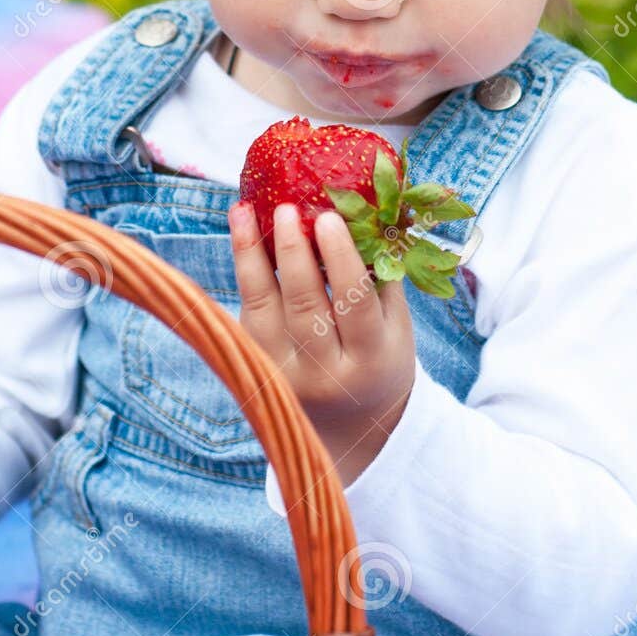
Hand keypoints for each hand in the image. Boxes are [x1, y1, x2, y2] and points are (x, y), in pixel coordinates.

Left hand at [228, 200, 416, 484]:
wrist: (349, 428)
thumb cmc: (379, 362)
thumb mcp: (395, 329)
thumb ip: (381, 278)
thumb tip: (364, 212)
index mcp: (370, 362)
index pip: (354, 305)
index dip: (340, 260)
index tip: (329, 217)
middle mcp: (323, 373)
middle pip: (303, 306)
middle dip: (292, 253)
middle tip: (286, 208)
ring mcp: (284, 375)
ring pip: (261, 309)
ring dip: (250, 256)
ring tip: (244, 211)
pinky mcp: (256, 369)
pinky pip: (245, 314)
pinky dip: (243, 272)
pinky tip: (240, 235)